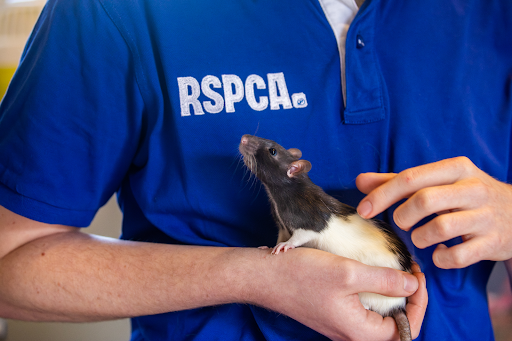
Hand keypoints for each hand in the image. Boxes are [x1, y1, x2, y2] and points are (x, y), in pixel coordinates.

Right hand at [254, 248, 426, 340]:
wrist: (265, 276)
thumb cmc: (301, 275)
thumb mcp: (348, 273)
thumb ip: (384, 280)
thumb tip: (412, 285)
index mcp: (360, 332)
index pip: (407, 329)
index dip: (419, 303)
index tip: (418, 275)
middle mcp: (352, 333)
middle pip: (395, 324)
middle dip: (409, 297)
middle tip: (411, 270)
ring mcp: (342, 323)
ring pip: (380, 315)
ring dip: (392, 293)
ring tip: (396, 269)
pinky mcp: (333, 312)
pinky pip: (363, 308)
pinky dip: (375, 291)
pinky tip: (372, 272)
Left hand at [356, 156, 511, 268]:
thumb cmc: (465, 195)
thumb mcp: (437, 181)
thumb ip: (398, 181)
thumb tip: (360, 180)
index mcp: (456, 168)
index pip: (411, 178)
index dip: (382, 195)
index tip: (364, 209)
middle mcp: (473, 188)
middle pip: (424, 201)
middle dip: (402, 216)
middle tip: (401, 223)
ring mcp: (485, 216)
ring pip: (440, 228)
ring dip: (420, 238)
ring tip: (421, 237)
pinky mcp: (492, 243)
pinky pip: (457, 256)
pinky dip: (441, 258)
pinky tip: (440, 253)